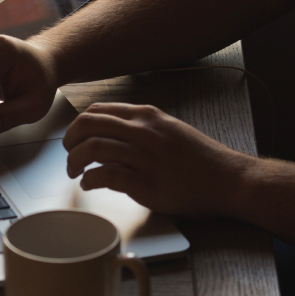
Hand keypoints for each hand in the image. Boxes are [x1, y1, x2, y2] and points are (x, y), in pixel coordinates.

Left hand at [63, 103, 247, 217]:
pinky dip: (89, 180)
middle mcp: (143, 132)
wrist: (227, 179)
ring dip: (74, 161)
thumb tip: (114, 134)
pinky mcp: (144, 182)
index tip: (75, 137)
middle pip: (89, 124)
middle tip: (68, 152)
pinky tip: (88, 185)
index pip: (100, 110)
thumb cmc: (200, 159)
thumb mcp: (170, 130)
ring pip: (92, 148)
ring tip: (74, 171)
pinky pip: (104, 176)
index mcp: (148, 117)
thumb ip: (144, 128)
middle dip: (70, 139)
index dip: (80, 124)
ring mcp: (143, 156)